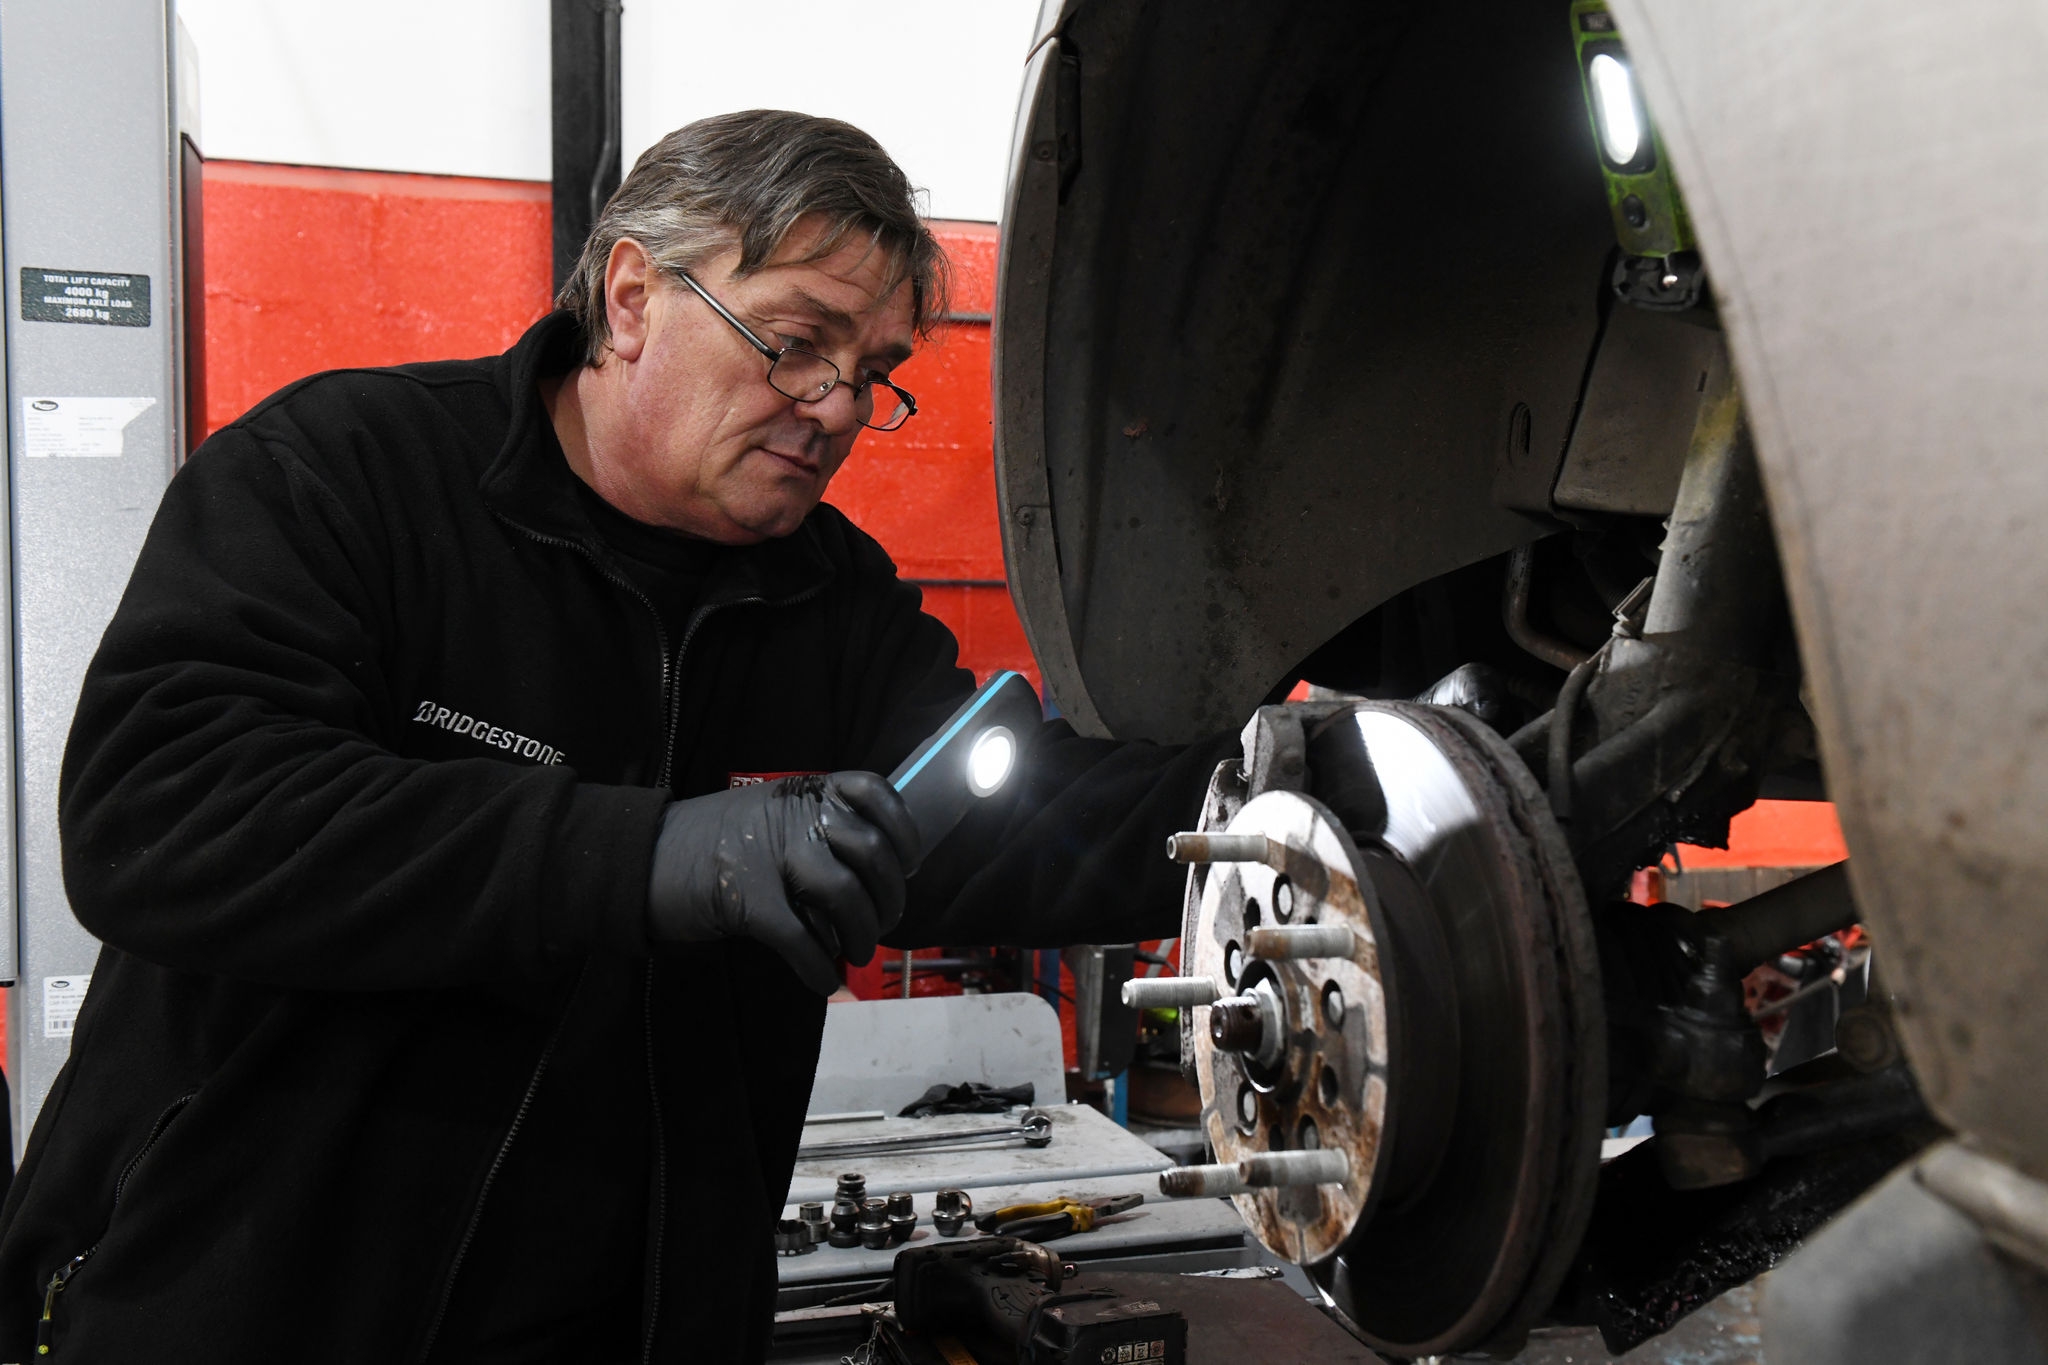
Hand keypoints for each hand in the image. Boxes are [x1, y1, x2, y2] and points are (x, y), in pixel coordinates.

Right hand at [645, 772, 920, 994]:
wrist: (640, 858)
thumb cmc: (709, 844)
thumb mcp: (767, 814)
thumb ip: (814, 828)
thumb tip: (873, 873)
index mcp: (802, 793)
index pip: (873, 793)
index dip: (902, 831)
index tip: (907, 865)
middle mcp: (792, 817)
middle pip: (870, 853)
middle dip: (888, 898)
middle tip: (881, 926)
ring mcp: (769, 855)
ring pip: (844, 895)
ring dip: (861, 935)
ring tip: (855, 954)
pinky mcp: (746, 898)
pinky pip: (802, 939)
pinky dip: (820, 968)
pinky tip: (824, 980)